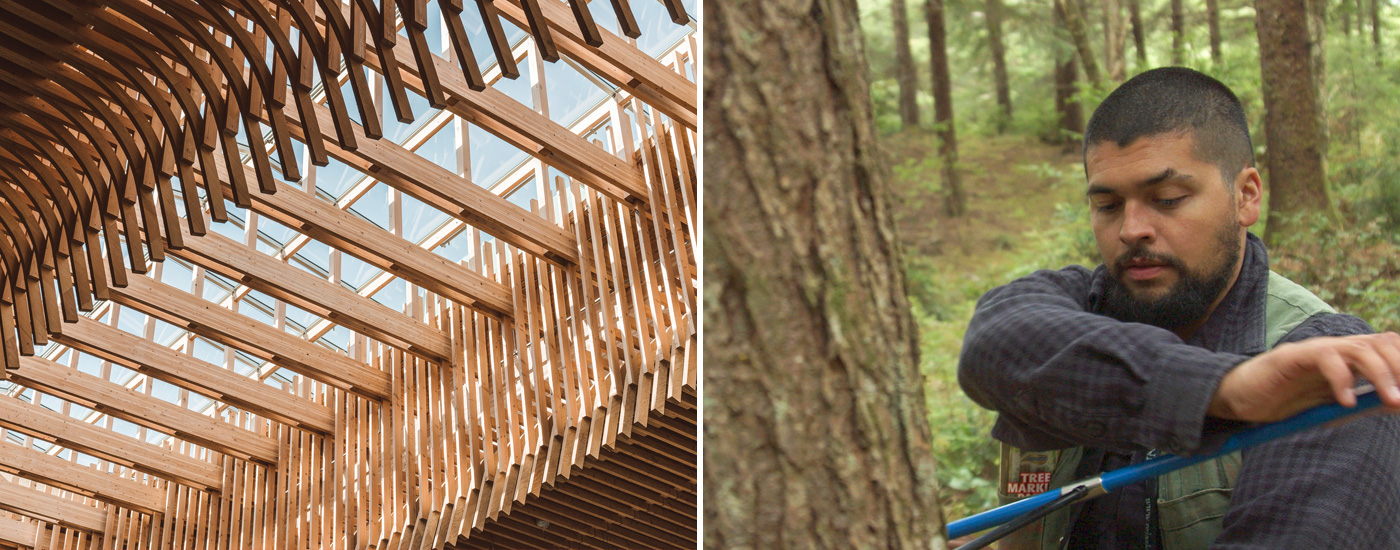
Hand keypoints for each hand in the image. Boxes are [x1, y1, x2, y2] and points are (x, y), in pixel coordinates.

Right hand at [1208, 332, 1399, 422]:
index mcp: (1349, 358)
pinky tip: (1346, 402)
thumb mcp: (1333, 406)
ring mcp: (1315, 349)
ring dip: (1382, 374)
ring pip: (1360, 348)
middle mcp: (1336, 348)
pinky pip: (1325, 357)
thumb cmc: (1285, 403)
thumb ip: (1366, 402)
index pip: (1389, 348)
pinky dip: (1342, 379)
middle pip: (1382, 343)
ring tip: (1391, 401)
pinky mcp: (1292, 356)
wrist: (1239, 400)